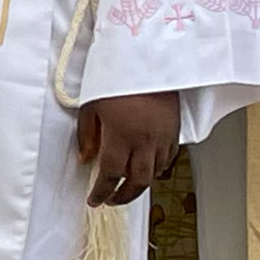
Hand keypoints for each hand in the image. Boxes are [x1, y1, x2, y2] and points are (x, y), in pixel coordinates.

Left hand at [73, 88, 179, 209]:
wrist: (147, 60)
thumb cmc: (115, 79)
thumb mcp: (91, 105)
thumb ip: (88, 136)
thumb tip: (85, 159)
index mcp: (121, 136)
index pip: (110, 174)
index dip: (102, 192)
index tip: (94, 200)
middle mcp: (144, 141)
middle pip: (137, 182)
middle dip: (123, 196)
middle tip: (111, 200)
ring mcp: (163, 138)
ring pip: (155, 173)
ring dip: (141, 185)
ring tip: (127, 187)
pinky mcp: (174, 131)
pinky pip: (169, 159)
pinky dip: (158, 169)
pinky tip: (147, 169)